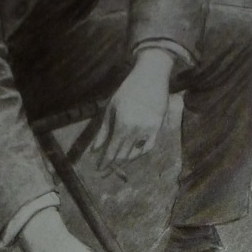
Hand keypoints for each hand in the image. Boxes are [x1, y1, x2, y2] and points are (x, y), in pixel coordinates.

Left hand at [89, 49, 172, 175]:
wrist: (151, 77)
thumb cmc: (127, 91)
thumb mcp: (110, 108)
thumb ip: (103, 131)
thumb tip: (94, 149)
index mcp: (122, 125)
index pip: (112, 151)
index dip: (105, 162)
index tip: (99, 169)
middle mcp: (136, 131)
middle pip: (123, 155)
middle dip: (113, 166)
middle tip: (105, 173)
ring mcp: (148, 130)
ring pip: (135, 154)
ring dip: (125, 162)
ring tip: (117, 166)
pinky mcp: (157, 128)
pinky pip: (148, 147)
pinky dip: (140, 153)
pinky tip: (132, 155)